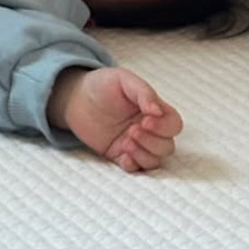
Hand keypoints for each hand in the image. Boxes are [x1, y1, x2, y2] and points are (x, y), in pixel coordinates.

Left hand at [51, 66, 183, 172]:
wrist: (74, 97)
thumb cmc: (101, 85)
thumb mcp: (122, 79)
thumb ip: (143, 92)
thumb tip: (158, 111)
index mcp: (153, 111)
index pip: (174, 124)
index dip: (164, 126)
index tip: (145, 120)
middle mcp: (148, 129)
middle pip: (167, 146)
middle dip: (152, 142)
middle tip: (132, 131)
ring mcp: (135, 144)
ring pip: (155, 160)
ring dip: (144, 154)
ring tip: (126, 142)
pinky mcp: (120, 155)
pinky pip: (136, 168)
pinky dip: (134, 165)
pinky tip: (123, 156)